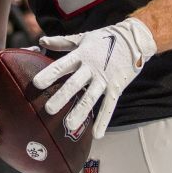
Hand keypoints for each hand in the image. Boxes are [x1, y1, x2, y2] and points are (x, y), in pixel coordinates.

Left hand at [33, 18, 156, 138]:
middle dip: (62, 96)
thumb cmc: (106, 38)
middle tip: (49, 109)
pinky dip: (103, 120)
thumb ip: (62, 42)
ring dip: (80, 111)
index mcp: (82, 55)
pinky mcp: (116, 87)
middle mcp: (92, 67)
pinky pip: (109, 106)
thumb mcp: (83, 38)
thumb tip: (42, 40)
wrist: (134, 39)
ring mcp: (105, 79)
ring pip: (91, 97)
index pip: (63, 65)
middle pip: (75, 84)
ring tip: (69, 125)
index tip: (37, 83)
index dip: (50, 74)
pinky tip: (96, 134)